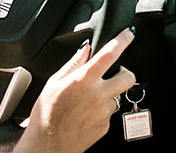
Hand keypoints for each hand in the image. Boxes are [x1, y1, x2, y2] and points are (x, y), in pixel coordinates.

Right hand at [15, 28, 135, 152]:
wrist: (48, 146)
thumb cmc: (46, 115)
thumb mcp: (53, 83)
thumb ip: (73, 64)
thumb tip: (85, 49)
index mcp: (84, 80)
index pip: (110, 54)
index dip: (123, 40)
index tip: (129, 33)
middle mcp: (98, 95)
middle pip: (128, 77)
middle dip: (125, 72)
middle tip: (113, 74)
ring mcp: (104, 112)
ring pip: (117, 96)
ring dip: (108, 94)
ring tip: (87, 101)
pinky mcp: (106, 126)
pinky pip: (109, 113)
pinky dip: (101, 110)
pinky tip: (85, 114)